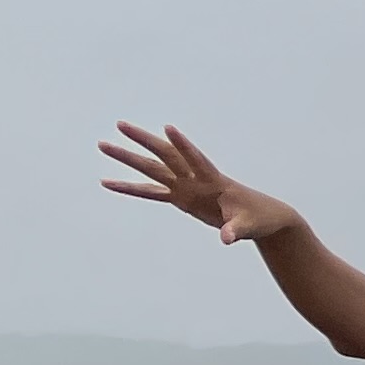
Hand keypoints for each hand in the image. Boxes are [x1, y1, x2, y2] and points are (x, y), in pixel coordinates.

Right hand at [99, 123, 308, 248]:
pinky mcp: (180, 198)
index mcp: (214, 180)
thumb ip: (236, 230)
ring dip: (128, 158)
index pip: (196, 159)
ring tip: (103, 145)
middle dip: (143, 141)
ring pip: (152, 169)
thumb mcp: (249, 226)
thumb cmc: (258, 219)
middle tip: (120, 125)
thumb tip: (227, 239)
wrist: (261, 219)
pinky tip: (108, 183)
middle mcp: (195, 178)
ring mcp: (185, 186)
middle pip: (164, 156)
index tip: (168, 128)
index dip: (183, 145)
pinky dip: (129, 189)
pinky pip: (150, 193)